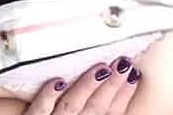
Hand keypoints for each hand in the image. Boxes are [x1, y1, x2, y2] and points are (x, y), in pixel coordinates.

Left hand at [24, 57, 141, 114]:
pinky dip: (48, 96)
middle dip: (112, 85)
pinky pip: (38, 111)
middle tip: (124, 62)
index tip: (134, 75)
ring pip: (71, 106)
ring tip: (101, 66)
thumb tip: (115, 106)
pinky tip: (57, 80)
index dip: (124, 96)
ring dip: (87, 86)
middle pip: (95, 109)